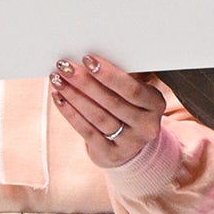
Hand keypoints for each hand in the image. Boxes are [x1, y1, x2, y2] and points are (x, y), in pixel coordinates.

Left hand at [49, 53, 165, 167]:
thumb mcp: (136, 92)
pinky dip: (71, 114)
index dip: (109, 74)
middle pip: (112, 102)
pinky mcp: (110, 154)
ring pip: (98, 117)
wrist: (130, 145)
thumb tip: (91, 60)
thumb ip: (123, 77)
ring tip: (58, 80)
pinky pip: (87, 132)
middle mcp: (146, 126)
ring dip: (74, 96)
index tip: (88, 59)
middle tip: (65, 66)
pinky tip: (59, 99)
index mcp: (155, 104)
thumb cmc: (129, 107)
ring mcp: (129, 143)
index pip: (132, 88)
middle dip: (85, 82)